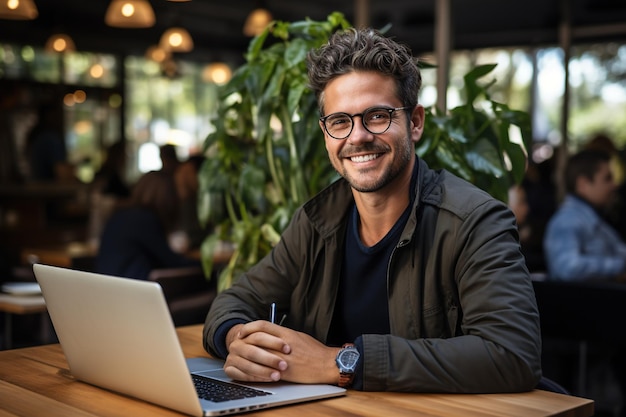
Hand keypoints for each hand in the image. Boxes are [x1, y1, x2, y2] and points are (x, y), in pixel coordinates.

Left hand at [224, 321, 340, 383]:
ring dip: (247, 356)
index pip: (262, 325)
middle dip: (244, 341)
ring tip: (242, 358)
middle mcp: (282, 344)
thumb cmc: (315, 351)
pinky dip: (255, 369)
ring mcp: (282, 358)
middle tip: (237, 343)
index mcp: (286, 333)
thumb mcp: (298, 336)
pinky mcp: (283, 372)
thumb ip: (284, 335)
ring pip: (257, 354)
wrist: (326, 364)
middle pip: (256, 339)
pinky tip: (251, 370)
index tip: (243, 331)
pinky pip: (264, 369)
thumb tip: (272, 335)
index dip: (249, 327)